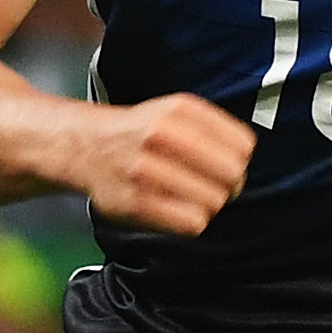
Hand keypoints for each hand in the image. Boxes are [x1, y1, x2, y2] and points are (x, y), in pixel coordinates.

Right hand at [72, 94, 256, 235]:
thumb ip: (214, 129)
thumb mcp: (176, 112)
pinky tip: (177, 211)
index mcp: (180, 110)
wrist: (86, 146)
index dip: (240, 161)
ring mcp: (146, 168)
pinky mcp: (135, 201)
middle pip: (232, 175)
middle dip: (228, 186)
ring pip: (213, 201)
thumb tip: (245, 159)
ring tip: (189, 198)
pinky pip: (191, 223)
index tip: (227, 166)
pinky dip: (192, 222)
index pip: (243, 145)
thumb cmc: (139, 133)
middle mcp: (162, 134)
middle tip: (213, 187)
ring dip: (208, 205)